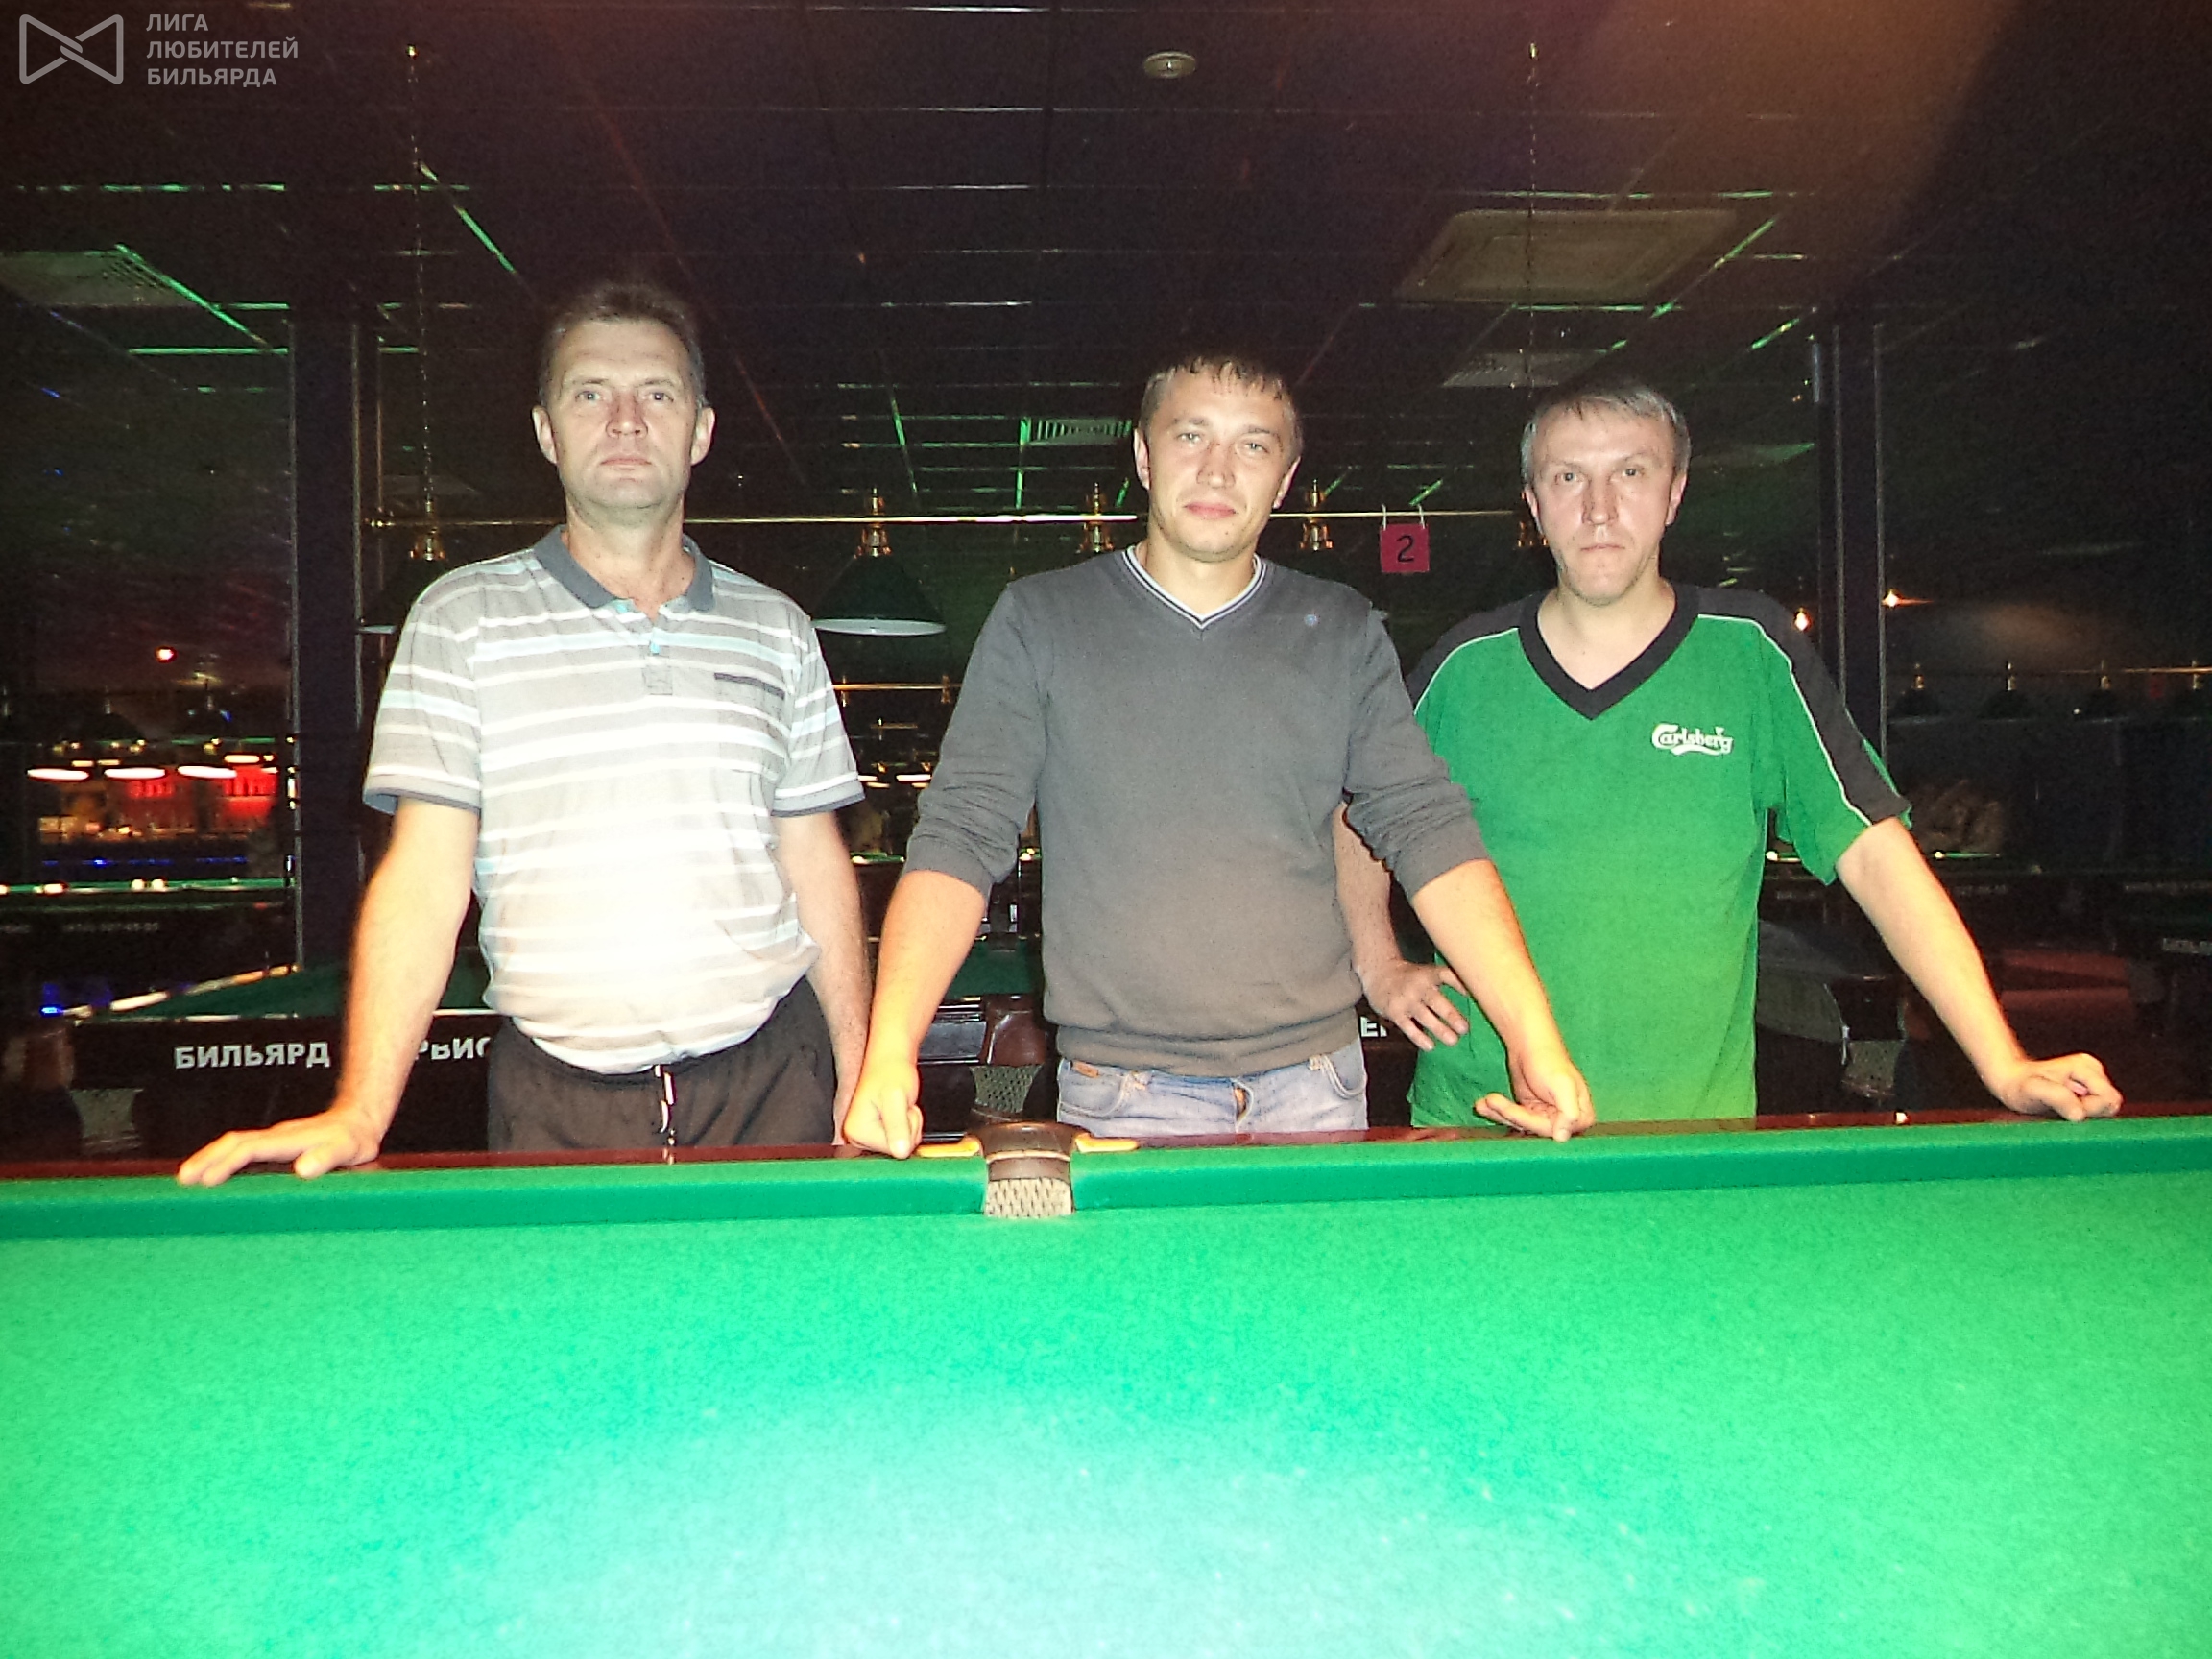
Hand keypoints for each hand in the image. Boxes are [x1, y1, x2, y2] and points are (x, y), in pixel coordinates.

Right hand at [175, 1106, 383, 1186]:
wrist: (360, 1121)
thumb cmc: (354, 1138)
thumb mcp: (347, 1148)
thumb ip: (327, 1157)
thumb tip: (302, 1169)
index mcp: (288, 1139)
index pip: (249, 1148)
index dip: (227, 1163)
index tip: (207, 1180)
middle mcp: (276, 1137)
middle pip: (232, 1143)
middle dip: (206, 1159)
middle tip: (182, 1180)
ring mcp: (275, 1140)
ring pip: (234, 1145)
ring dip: (210, 1159)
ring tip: (187, 1179)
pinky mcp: (276, 1146)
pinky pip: (243, 1151)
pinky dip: (224, 1160)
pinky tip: (216, 1175)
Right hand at [841, 1056, 923, 1157]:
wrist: (891, 1062)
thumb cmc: (891, 1072)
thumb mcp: (896, 1097)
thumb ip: (898, 1125)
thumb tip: (900, 1151)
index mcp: (856, 1131)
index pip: (892, 1150)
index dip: (906, 1130)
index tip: (899, 1108)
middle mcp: (856, 1137)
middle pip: (896, 1151)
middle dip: (908, 1129)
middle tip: (900, 1106)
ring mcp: (865, 1137)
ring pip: (901, 1147)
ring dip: (909, 1127)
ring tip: (900, 1107)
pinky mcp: (875, 1135)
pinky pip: (901, 1142)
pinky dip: (907, 1127)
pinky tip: (899, 1112)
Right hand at [1356, 956, 1470, 1050]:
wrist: (1379, 974)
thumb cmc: (1411, 977)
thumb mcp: (1427, 973)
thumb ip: (1446, 983)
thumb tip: (1474, 1001)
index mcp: (1429, 974)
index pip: (1446, 975)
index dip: (1459, 984)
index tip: (1472, 995)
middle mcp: (1418, 986)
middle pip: (1436, 1000)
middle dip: (1450, 1015)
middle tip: (1464, 1028)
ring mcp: (1406, 999)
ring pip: (1424, 1016)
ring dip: (1439, 1029)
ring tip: (1453, 1041)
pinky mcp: (1395, 1012)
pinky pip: (1408, 1027)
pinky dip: (1419, 1037)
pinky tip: (1430, 1046)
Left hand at [1478, 1044, 1595, 1141]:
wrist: (1529, 1044)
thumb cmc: (1549, 1061)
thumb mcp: (1563, 1084)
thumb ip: (1569, 1112)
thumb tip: (1562, 1137)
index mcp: (1580, 1116)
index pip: (1554, 1131)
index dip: (1532, 1123)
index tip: (1511, 1112)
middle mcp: (1564, 1121)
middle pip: (1533, 1129)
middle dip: (1510, 1115)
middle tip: (1491, 1101)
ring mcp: (1545, 1118)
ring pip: (1519, 1125)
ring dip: (1499, 1113)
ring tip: (1485, 1101)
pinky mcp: (1527, 1114)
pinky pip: (1511, 1119)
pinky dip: (1496, 1112)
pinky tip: (1482, 1105)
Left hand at [1982, 1052, 2121, 1120]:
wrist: (2010, 1083)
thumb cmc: (2020, 1087)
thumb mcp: (2033, 1090)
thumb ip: (2058, 1098)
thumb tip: (2080, 1115)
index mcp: (2085, 1066)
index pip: (2108, 1099)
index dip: (2089, 1110)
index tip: (2065, 1108)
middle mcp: (2093, 1071)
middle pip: (2111, 1104)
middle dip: (2089, 1112)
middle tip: (2061, 1109)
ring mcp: (2093, 1080)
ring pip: (2106, 1109)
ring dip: (2084, 1113)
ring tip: (2060, 1107)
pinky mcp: (2089, 1090)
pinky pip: (2098, 1110)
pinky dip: (2082, 1113)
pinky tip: (2063, 1108)